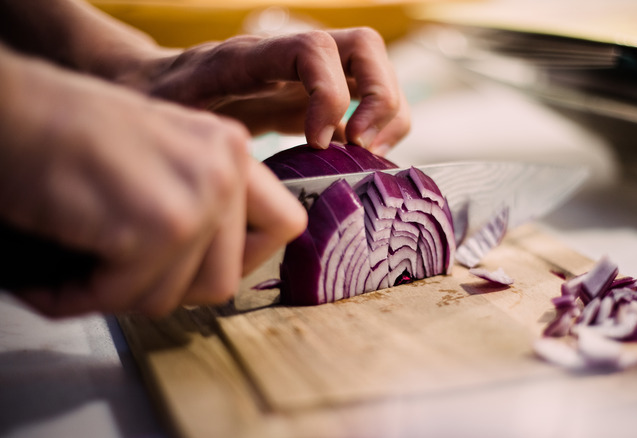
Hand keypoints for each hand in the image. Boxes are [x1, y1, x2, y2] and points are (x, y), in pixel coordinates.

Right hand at [0, 50, 306, 317]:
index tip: (201, 266)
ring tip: (81, 267)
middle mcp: (226, 169)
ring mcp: (200, 197)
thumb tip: (229, 269)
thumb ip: (205, 199)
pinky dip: (82, 296)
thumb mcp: (164, 156)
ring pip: (176, 297)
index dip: (246, 259)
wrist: (11, 112)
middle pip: (224, 279)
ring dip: (121, 294)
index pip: (285, 225)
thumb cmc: (68, 133)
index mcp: (231, 151)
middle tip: (118, 274)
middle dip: (164, 288)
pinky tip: (55, 276)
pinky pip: (129, 296)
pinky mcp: (161, 227)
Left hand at [123, 28, 409, 154]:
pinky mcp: (312, 97)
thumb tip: (247, 179)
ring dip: (388, 113)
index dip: (331, 94)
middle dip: (380, 97)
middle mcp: (288, 56)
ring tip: (366, 155)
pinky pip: (366, 99)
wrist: (151, 85)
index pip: (314, 49)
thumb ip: (208, 137)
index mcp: (250, 57)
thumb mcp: (170, 118)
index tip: (317, 142)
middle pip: (364, 46)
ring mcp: (306, 74)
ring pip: (375, 69)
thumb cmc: (156, 103)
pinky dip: (378, 127)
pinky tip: (355, 158)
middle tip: (362, 147)